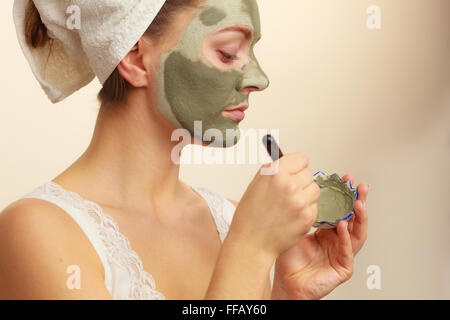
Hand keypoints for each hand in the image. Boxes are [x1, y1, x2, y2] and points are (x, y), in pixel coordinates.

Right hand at [228, 152, 319, 261]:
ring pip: (314, 190)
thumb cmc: (250, 216)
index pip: (301, 158)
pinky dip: (306, 210)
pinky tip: (291, 216)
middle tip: (289, 192)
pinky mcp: (307, 216)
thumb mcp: (256, 184)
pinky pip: (314, 206)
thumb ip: (275, 171)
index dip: (297, 166)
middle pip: (309, 174)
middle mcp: (289, 185)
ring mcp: (300, 201)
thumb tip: (289, 163)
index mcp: (275, 173)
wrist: (251, 243)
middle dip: (300, 182)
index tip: (294, 171)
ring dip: (306, 196)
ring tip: (290, 205)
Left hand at [271, 174, 368, 299]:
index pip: (341, 210)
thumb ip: (302, 212)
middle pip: (353, 219)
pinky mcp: (342, 268)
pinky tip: (342, 227)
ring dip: (359, 219)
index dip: (345, 195)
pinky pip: (347, 252)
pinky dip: (346, 240)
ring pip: (357, 235)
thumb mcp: (295, 227)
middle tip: (360, 188)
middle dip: (358, 202)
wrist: (285, 281)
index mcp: (328, 231)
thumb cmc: (288, 257)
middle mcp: (338, 241)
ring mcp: (342, 254)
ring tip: (357, 204)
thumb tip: (301, 187)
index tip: (346, 179)